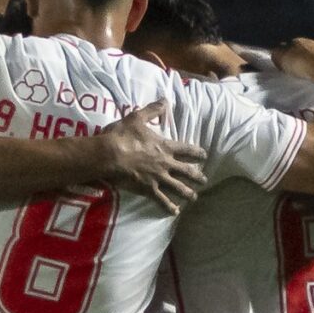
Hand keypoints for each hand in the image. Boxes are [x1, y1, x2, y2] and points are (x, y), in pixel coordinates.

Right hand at [87, 101, 207, 209]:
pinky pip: (161, 199)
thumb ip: (152, 110)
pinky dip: (169, 206)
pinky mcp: (148, 189)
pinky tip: (175, 212)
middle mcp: (165, 163)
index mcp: (164, 146)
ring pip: (177, 187)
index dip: (197, 153)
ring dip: (187, 193)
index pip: (186, 149)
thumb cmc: (121, 136)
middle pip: (186, 171)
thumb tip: (165, 100)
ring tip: (194, 197)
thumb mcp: (137, 118)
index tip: (204, 156)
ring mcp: (158, 177)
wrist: (108, 155)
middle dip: (196, 176)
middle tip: (204, 181)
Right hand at [273, 37, 313, 86]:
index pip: (288, 44)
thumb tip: (276, 53)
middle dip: (297, 57)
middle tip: (292, 69)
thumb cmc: (302, 64)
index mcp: (298, 40)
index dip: (284, 53)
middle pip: (301, 50)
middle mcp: (312, 42)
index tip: (281, 62)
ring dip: (308, 63)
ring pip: (313, 56)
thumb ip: (277, 55)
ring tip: (304, 74)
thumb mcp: (282, 59)